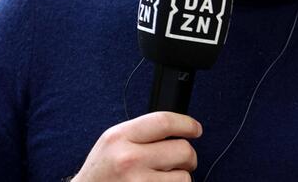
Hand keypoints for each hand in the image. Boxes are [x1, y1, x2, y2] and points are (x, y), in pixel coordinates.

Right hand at [73, 111, 201, 180]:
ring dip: (180, 178)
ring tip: (164, 178)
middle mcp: (129, 159)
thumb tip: (177, 129)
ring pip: (183, 177)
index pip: (164, 122)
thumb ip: (142, 132)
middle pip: (182, 150)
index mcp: (120, 137)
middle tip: (182, 160)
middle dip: (188, 156)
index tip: (195, 129)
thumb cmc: (102, 171)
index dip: (187, 124)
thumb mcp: (113, 141)